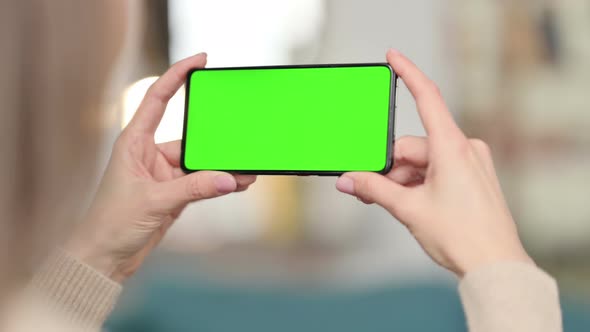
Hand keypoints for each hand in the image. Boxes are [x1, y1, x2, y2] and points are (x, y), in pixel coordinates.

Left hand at [65, 53, 256, 282]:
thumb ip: (193, 189)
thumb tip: (228, 179)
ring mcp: (163, 175)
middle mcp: (149, 154)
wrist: (105, 257)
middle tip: (239, 137)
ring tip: (246, 169)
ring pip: (200, 163)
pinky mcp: (173, 194)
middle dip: (215, 139)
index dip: (177, 75)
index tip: (200, 60)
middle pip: (190, 136)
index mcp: (134, 142)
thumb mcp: (154, 201)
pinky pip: (202, 182)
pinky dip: (218, 183)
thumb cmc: (112, 223)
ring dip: (221, 167)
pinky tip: (237, 183)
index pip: (157, 99)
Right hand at [336, 50, 532, 276]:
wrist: (495, 266)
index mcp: (452, 148)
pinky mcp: (472, 177)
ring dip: (403, 180)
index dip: (408, 73)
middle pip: (413, 146)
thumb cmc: (462, 237)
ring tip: (394, 206)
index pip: (428, 98)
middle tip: (369, 190)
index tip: (393, 57)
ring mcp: (470, 163)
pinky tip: (411, 204)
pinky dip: (419, 184)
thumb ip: (374, 189)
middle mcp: (464, 149)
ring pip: (423, 161)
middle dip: (389, 168)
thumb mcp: (409, 209)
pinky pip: (437, 170)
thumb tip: (348, 180)